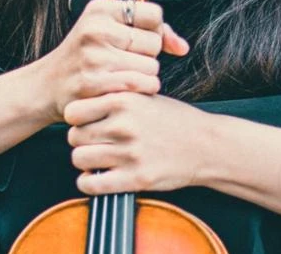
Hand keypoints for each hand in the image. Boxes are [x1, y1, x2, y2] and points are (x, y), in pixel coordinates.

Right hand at [36, 0, 188, 123]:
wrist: (48, 85)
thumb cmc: (84, 57)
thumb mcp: (110, 31)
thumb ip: (151, 32)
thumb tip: (182, 47)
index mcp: (100, 9)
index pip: (154, 13)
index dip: (153, 30)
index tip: (139, 40)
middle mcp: (96, 29)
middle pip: (154, 43)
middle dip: (149, 56)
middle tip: (128, 61)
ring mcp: (94, 56)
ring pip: (151, 67)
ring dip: (146, 76)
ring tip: (125, 75)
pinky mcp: (94, 83)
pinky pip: (140, 85)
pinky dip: (141, 90)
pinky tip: (126, 89)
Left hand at [65, 92, 206, 194]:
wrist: (206, 146)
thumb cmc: (174, 120)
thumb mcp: (145, 96)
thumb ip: (114, 97)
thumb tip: (80, 107)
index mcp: (124, 99)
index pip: (74, 111)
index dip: (76, 118)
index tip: (85, 123)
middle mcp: (124, 124)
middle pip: (74, 136)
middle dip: (80, 141)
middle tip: (92, 143)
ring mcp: (129, 152)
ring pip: (79, 159)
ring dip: (84, 162)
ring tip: (97, 160)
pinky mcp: (135, 178)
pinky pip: (91, 184)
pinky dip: (88, 184)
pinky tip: (98, 178)